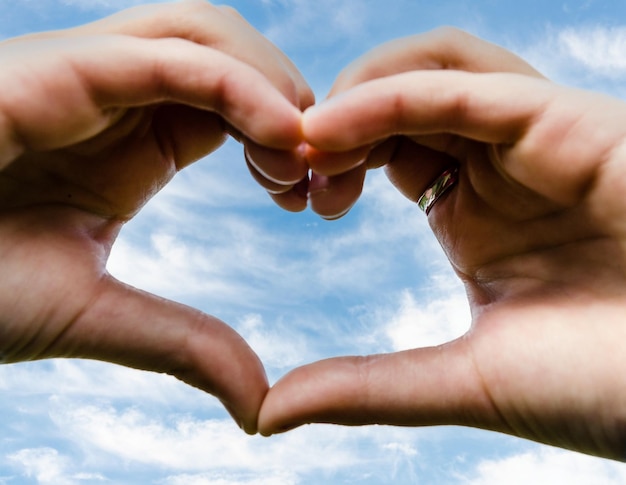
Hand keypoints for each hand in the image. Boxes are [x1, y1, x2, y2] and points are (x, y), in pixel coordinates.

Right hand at [0, 0, 312, 433]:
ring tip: (301, 155)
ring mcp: (85, 74)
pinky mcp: (56, 67)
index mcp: (133, 141)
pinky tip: (282, 135)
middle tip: (324, 172)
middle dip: (291, 101)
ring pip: (207, 35)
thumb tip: (259, 405)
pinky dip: (238, 83)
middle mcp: (115, 97)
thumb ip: (182, 345)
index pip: (236, 103)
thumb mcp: (95, 317)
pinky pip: (170, 52)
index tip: (315, 194)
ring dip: (273, 86)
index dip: (289, 136)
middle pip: (232, 54)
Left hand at [259, 29, 625, 459]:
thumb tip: (270, 414)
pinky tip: (333, 128)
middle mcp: (499, 166)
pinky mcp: (572, 122)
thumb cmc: (604, 391)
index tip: (286, 191)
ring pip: (430, 69)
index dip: (326, 158)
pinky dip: (393, 95)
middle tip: (285, 169)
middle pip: (396, 99)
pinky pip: (467, 86)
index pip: (381, 150)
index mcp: (472, 213)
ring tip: (305, 141)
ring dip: (355, 95)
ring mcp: (535, 139)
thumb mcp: (462, 381)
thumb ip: (367, 388)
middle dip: (331, 121)